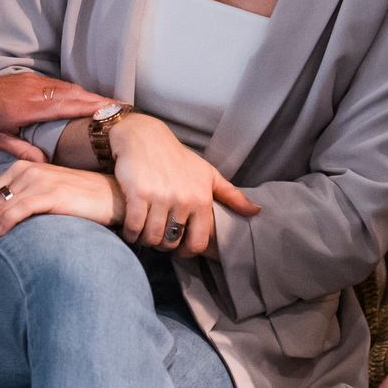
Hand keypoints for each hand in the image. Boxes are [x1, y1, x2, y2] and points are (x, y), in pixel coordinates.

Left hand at [0, 72, 109, 163]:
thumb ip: (22, 152)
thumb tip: (45, 165)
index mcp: (27, 106)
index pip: (67, 105)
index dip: (91, 107)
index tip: (113, 111)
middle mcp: (34, 90)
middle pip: (74, 93)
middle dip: (100, 100)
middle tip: (124, 109)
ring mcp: (34, 82)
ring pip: (69, 87)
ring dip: (90, 95)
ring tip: (112, 105)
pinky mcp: (31, 79)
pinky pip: (60, 84)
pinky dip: (77, 91)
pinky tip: (86, 99)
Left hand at [0, 159, 124, 257]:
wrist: (113, 196)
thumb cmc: (81, 200)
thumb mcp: (47, 195)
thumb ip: (25, 201)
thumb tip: (1, 225)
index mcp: (22, 168)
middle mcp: (27, 170)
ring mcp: (39, 181)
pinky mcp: (51, 193)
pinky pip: (18, 210)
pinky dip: (3, 225)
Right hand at [110, 115, 260, 256]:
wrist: (145, 137)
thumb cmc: (178, 158)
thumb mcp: (207, 174)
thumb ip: (231, 195)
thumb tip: (257, 212)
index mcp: (201, 198)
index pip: (198, 241)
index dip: (187, 251)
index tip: (178, 247)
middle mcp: (183, 199)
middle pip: (172, 242)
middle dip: (164, 245)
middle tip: (159, 238)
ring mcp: (160, 197)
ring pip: (153, 237)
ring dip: (146, 240)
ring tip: (144, 234)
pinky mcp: (138, 194)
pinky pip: (134, 227)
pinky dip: (130, 234)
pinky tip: (130, 230)